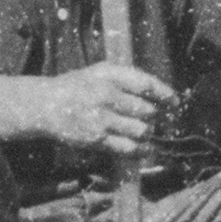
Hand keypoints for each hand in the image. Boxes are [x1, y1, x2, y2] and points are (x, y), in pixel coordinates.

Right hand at [0, 60, 174, 157]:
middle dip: (153, 115)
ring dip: (147, 132)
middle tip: (153, 117)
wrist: (46, 105)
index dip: (165, 94)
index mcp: (109, 74)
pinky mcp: (96, 139)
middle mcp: (105, 95)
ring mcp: (100, 119)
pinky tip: (146, 148)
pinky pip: (128, 148)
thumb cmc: (78, 86)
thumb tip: (160, 92)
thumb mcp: (100, 71)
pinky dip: (141, 150)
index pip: (146, 84)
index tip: (174, 101)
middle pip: (147, 109)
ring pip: (141, 130)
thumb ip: (128, 78)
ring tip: (145, 130)